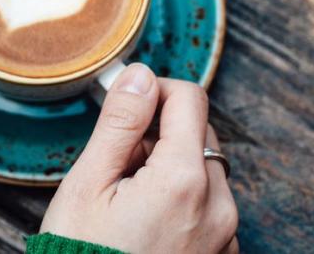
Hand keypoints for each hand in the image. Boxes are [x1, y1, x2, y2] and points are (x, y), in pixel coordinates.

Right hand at [40, 63, 238, 253]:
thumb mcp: (88, 184)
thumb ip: (119, 124)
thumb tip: (139, 75)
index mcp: (184, 180)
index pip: (189, 99)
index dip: (153, 91)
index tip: (124, 103)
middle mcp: (218, 207)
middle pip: (199, 135)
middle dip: (159, 136)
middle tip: (115, 165)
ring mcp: (224, 237)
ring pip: (205, 173)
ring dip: (171, 171)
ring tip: (126, 201)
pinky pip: (209, 210)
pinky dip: (182, 204)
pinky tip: (145, 226)